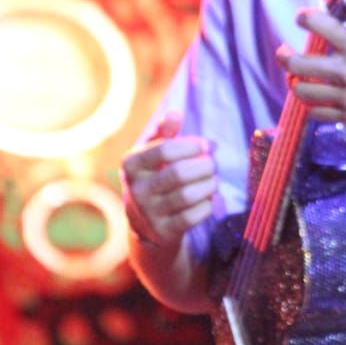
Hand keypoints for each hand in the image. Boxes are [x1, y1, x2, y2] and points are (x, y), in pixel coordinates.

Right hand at [120, 112, 216, 247]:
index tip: (205, 145)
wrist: (144, 222)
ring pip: (188, 196)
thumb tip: (175, 113)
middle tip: (212, 163)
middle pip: (178, 174)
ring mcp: (149, 213)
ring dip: (209, 184)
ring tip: (214, 179)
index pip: (164, 150)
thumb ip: (164, 131)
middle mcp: (136, 190)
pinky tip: (208, 197)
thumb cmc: (154, 175)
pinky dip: (207, 205)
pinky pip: (193, 217)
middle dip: (204, 165)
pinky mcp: (164, 231)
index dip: (191, 145)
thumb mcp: (152, 151)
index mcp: (131, 164)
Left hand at [277, 8, 345, 131]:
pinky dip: (314, 105)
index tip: (301, 17)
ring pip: (303, 91)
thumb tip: (336, 35)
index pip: (320, 25)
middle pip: (298, 64)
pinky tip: (318, 99)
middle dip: (285, 56)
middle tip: (285, 52)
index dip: (305, 17)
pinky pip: (319, 114)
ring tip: (300, 78)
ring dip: (297, 82)